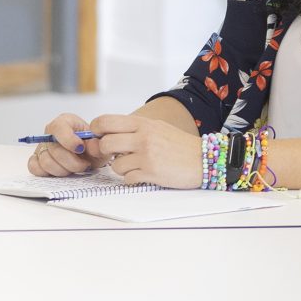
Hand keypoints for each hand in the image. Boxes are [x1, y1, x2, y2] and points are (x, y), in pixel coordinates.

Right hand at [28, 113, 102, 176]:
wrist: (90, 155)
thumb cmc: (93, 146)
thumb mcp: (100, 143)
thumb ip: (97, 144)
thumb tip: (90, 147)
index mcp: (65, 122)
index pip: (58, 128)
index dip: (69, 140)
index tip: (81, 149)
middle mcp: (50, 133)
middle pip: (53, 149)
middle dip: (72, 162)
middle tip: (84, 164)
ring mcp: (42, 147)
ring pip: (46, 162)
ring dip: (64, 170)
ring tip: (75, 168)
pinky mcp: (37, 160)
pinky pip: (35, 168)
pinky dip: (49, 172)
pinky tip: (63, 170)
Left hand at [87, 114, 202, 187]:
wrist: (205, 159)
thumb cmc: (179, 145)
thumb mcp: (156, 127)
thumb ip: (134, 129)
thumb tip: (107, 134)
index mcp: (143, 124)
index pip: (105, 121)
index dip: (95, 130)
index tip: (98, 137)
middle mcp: (143, 137)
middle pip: (105, 144)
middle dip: (104, 153)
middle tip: (112, 155)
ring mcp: (147, 155)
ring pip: (115, 165)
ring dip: (121, 168)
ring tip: (134, 166)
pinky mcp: (151, 173)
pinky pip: (128, 178)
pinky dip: (132, 179)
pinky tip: (143, 174)